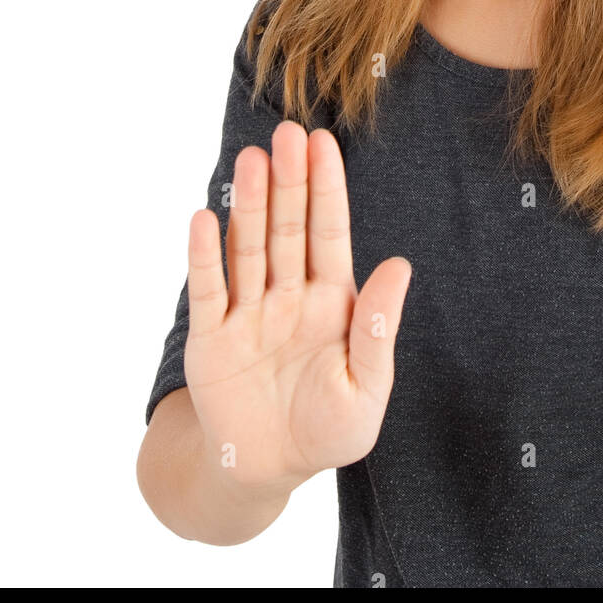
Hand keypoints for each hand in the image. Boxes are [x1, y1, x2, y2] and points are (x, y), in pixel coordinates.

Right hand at [183, 121, 411, 494]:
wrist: (267, 471)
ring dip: (250, 205)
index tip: (325, 142)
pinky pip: (206, 291)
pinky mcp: (210, 339)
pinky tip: (203, 218)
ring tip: (253, 159)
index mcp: (331, 301)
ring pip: (248, 248)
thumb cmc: (327, 429)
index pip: (329, 233)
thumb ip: (377, 328)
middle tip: (288, 131)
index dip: (327, 188)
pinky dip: (204, 257)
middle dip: (289, 181)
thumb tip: (399, 265)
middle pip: (288, 229)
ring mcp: (247, 313)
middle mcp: (287, 295)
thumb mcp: (367, 388)